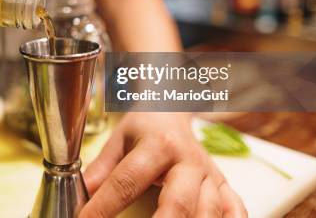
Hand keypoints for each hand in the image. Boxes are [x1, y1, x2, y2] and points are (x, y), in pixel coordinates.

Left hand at [80, 113, 247, 217]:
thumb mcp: (119, 140)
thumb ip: (100, 170)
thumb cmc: (145, 128)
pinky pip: (236, 211)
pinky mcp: (226, 187)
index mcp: (158, 144)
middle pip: (177, 202)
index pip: (127, 181)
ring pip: (209, 213)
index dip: (104, 206)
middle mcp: (189, 160)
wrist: (176, 108)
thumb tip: (79, 197)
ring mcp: (212, 176)